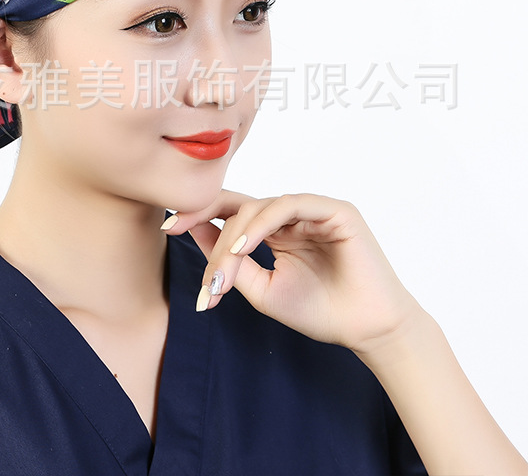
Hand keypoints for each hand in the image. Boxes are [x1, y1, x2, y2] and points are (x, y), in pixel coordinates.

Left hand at [164, 190, 423, 353]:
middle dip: (206, 220)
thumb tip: (194, 231)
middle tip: (181, 235)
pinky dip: (262, 224)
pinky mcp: (334, 209)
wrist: (366, 331)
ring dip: (234, 235)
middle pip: (238, 204)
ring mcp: (312, 209)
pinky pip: (288, 205)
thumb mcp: (262, 289)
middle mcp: (291, 215)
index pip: (230, 212)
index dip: (198, 214)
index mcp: (274, 230)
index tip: (168, 226)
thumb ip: (231, 262)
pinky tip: (245, 248)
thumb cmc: (319, 311)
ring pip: (258, 206)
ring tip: (222, 266)